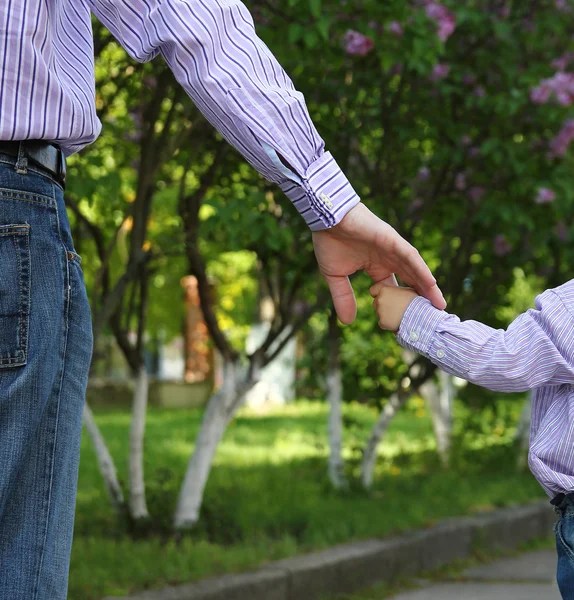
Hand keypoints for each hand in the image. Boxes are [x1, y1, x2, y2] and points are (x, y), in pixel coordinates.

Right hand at [312, 203, 444, 323]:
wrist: (327, 218)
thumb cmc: (330, 242)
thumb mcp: (335, 277)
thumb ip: (343, 298)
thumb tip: (347, 322)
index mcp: (376, 267)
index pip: (394, 289)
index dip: (402, 305)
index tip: (408, 321)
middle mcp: (388, 259)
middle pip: (410, 282)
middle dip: (422, 298)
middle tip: (433, 316)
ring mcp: (392, 249)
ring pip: (414, 270)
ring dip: (428, 287)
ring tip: (439, 304)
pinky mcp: (392, 240)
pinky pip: (410, 256)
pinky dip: (420, 268)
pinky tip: (431, 282)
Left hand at [370, 283, 417, 331]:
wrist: (419, 315)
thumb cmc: (415, 301)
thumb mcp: (406, 291)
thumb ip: (395, 291)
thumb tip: (392, 292)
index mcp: (384, 290)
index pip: (373, 290)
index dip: (377, 294)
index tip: (383, 297)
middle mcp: (379, 300)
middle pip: (376, 303)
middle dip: (383, 306)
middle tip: (395, 308)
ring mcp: (380, 312)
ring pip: (379, 314)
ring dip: (386, 315)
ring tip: (399, 315)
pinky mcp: (382, 322)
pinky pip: (382, 323)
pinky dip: (388, 324)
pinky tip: (397, 322)